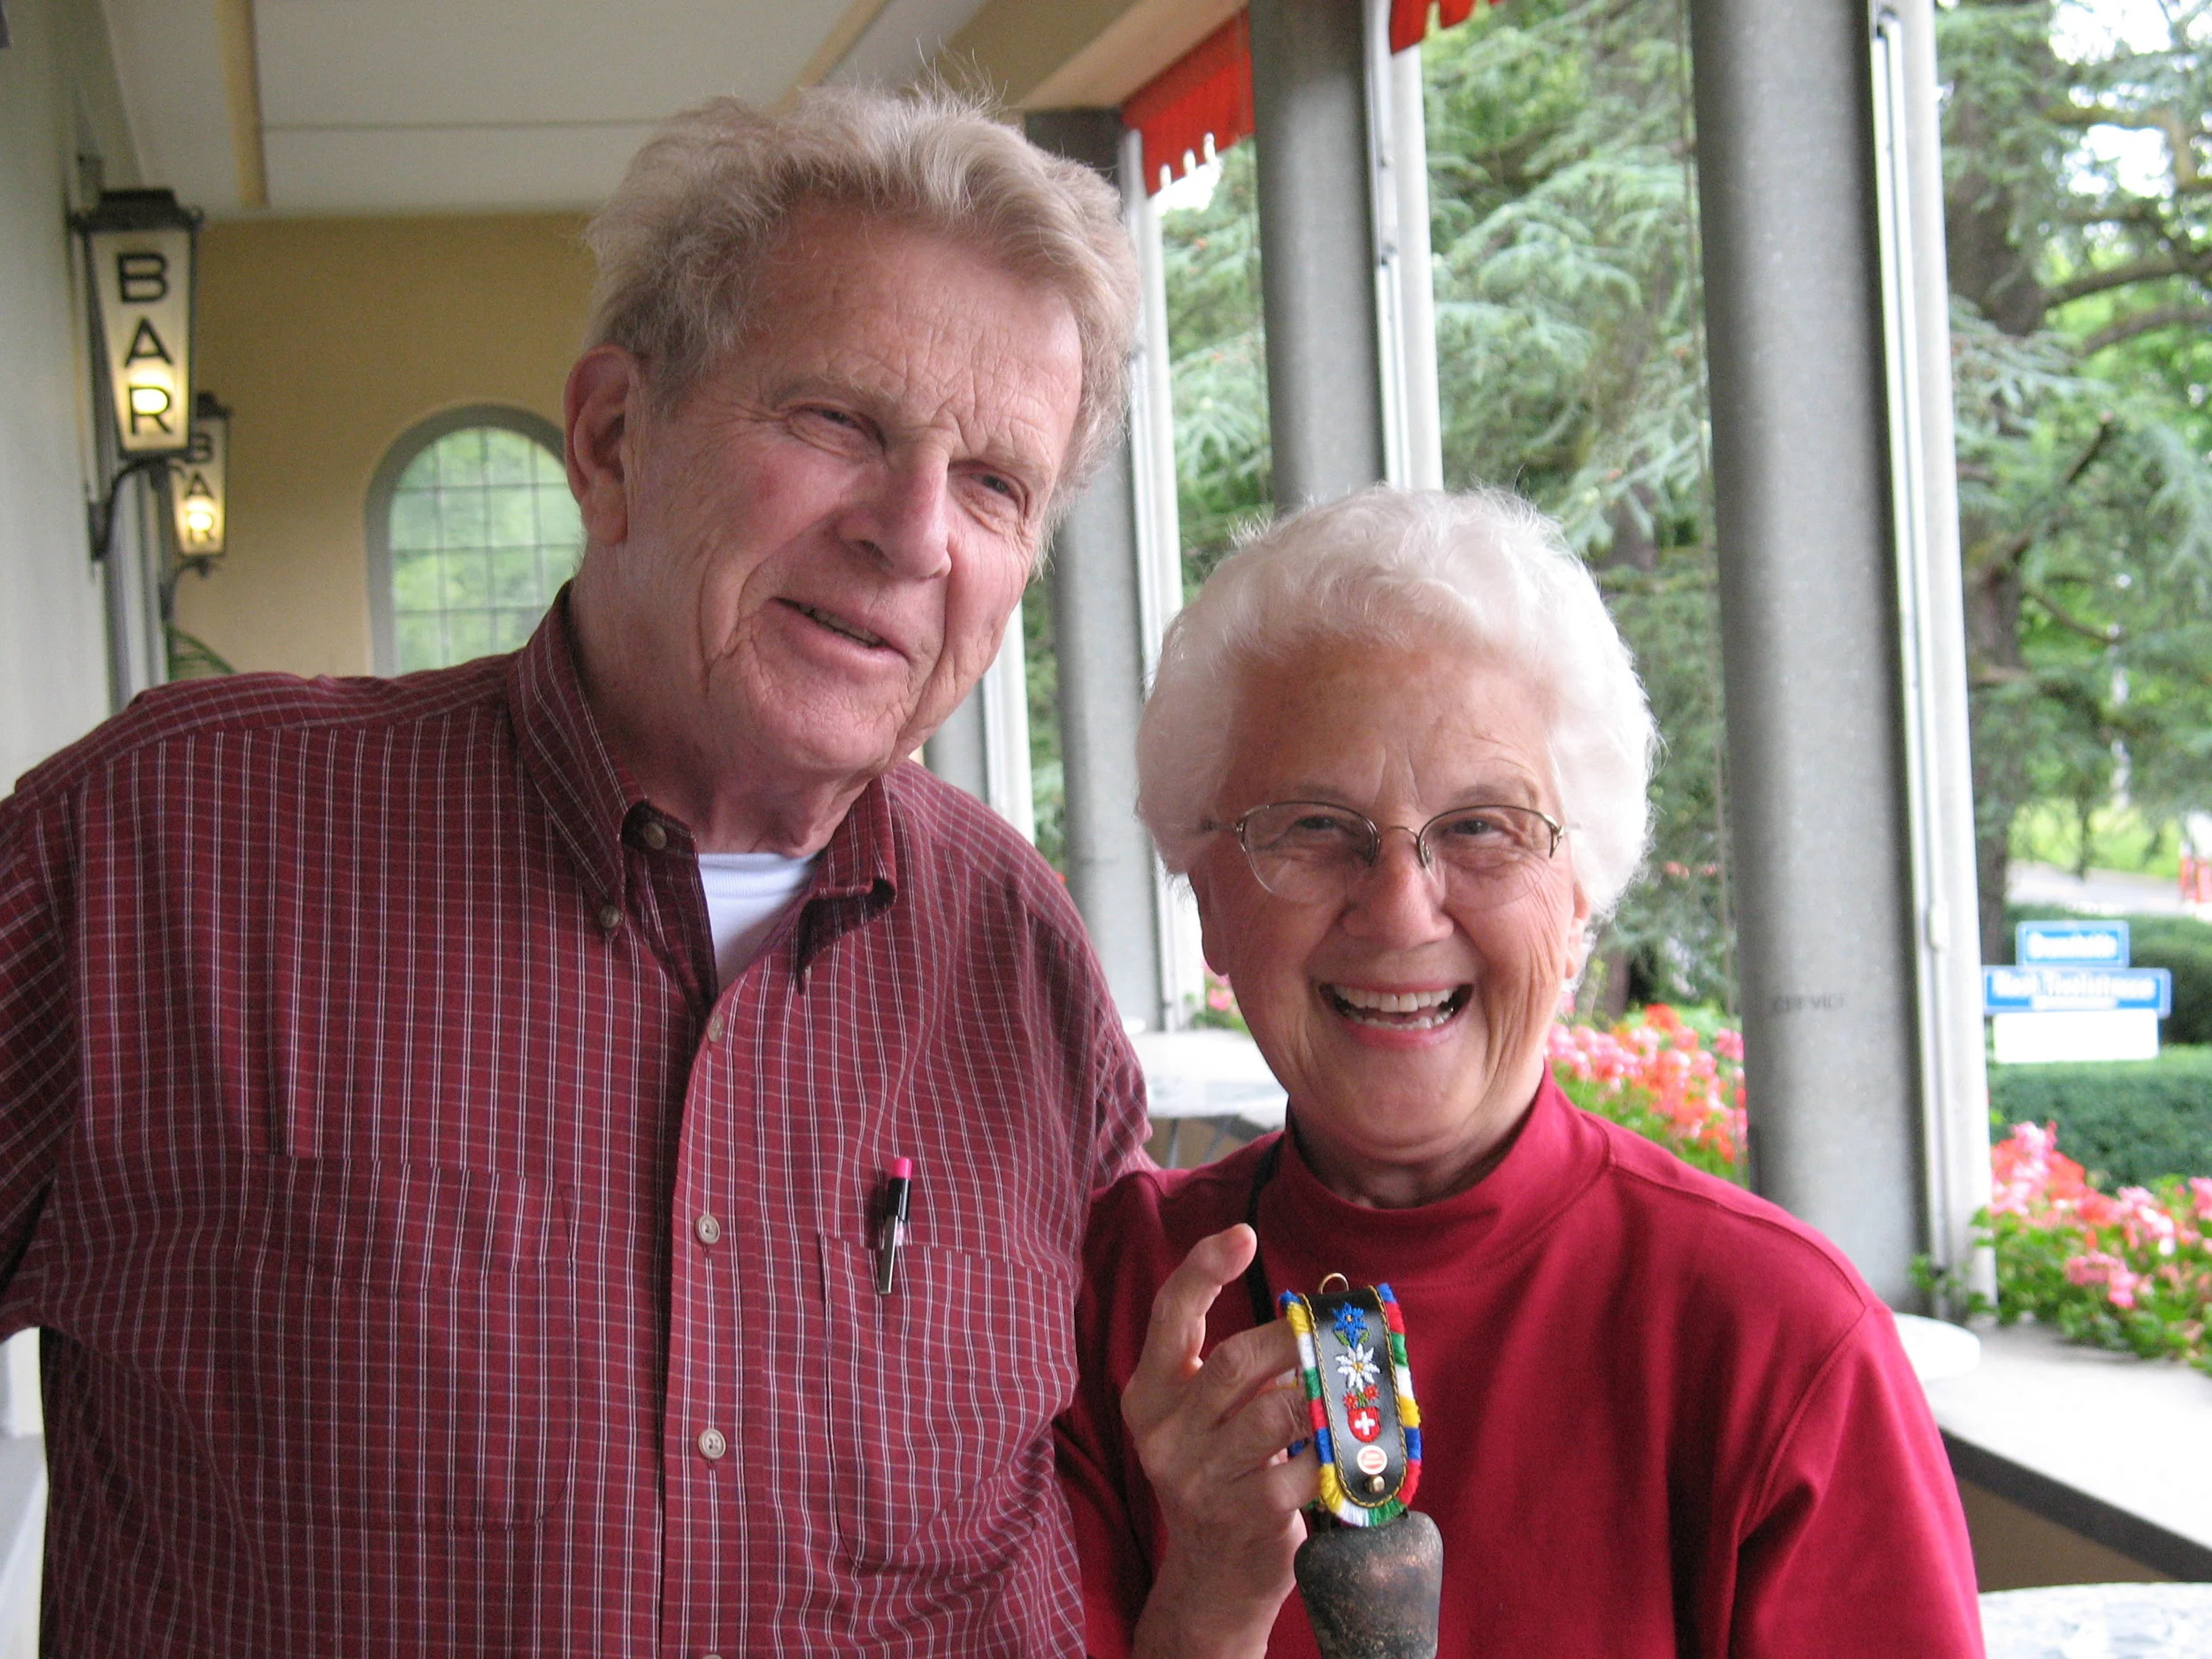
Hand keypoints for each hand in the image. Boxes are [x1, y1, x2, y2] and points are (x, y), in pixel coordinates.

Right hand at [1123, 1224, 1316, 1658]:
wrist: (1213, 1578)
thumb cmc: (1222, 1473)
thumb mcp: (1206, 1417)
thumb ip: (1236, 1367)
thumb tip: (1313, 1314)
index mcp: (1148, 1396)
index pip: (1169, 1316)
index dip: (1204, 1269)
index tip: (1243, 1234)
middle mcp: (1164, 1434)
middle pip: (1235, 1360)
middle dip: (1292, 1338)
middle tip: (1328, 1331)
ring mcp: (1200, 1478)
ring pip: (1275, 1411)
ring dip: (1321, 1392)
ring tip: (1344, 1385)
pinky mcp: (1244, 1515)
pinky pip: (1304, 1465)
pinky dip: (1335, 1450)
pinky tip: (1349, 1445)